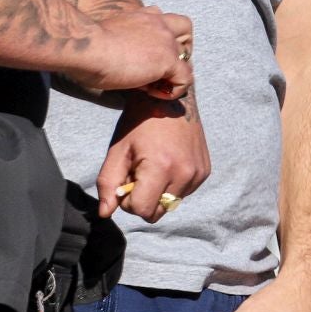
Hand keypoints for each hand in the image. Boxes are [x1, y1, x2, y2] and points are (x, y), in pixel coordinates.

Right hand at [64, 6, 193, 97]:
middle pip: (186, 29)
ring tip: (152, 85)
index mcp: (140, 16)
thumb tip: (117, 60)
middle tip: (163, 69)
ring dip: (173, 74)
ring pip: (187, 58)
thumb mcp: (105, 38)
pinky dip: (173, 91)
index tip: (148, 54)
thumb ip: (119, 42)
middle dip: (180, 50)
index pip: (162, 16)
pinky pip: (186, 79)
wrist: (86, 48)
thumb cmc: (86, 47)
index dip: (163, 36)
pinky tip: (152, 93)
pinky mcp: (168, 60)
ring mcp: (165, 41)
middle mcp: (156, 23)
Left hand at [98, 92, 209, 221]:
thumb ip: (108, 183)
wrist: (169, 98)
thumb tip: (105, 213)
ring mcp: (198, 174)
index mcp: (161, 168)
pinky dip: (172, 185)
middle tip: (138, 174)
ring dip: (158, 192)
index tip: (126, 180)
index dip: (128, 200)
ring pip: (170, 204)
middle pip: (157, 212)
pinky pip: (183, 193)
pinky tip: (167, 162)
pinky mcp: (205, 172)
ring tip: (153, 165)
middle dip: (143, 200)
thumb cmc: (139, 122)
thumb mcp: (118, 150)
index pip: (141, 210)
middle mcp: (184, 174)